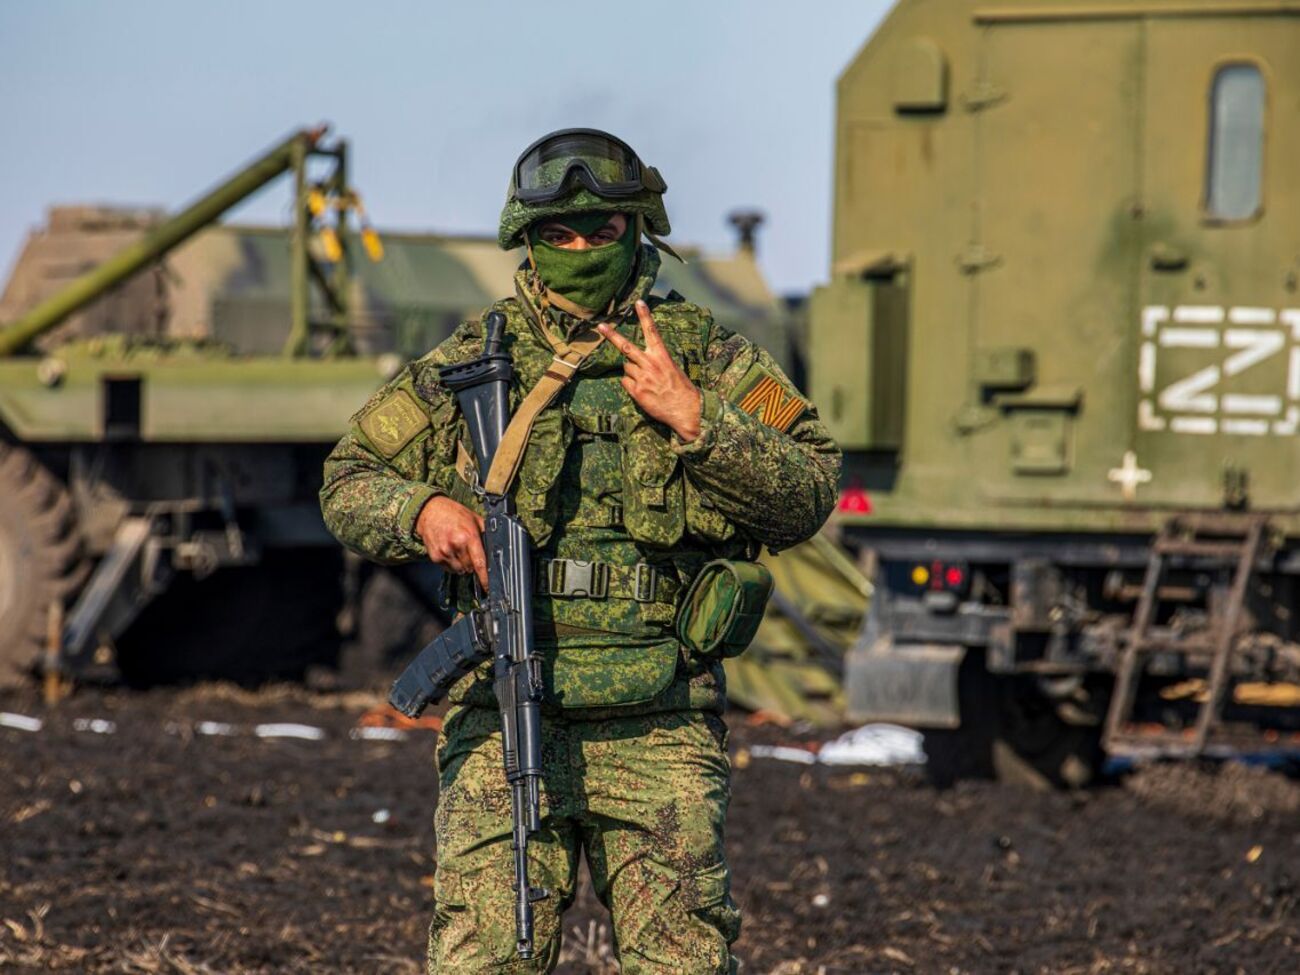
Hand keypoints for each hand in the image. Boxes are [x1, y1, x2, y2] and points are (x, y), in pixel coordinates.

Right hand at [415, 495, 487, 588]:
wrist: (430, 511)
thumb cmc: (453, 513)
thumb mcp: (474, 519)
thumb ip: (485, 534)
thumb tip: (494, 548)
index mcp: (468, 536)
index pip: (479, 562)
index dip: (485, 577)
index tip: (488, 586)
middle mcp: (456, 545)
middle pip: (470, 568)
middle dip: (473, 563)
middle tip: (469, 551)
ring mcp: (444, 552)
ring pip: (460, 570)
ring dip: (462, 565)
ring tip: (459, 550)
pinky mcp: (435, 557)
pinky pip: (449, 568)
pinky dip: (452, 564)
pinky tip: (450, 551)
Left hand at [598, 300, 702, 442]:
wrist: (686, 410)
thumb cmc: (681, 389)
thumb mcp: (673, 369)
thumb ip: (657, 361)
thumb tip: (641, 360)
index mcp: (662, 356)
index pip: (652, 331)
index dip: (644, 316)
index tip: (638, 303)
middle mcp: (650, 364)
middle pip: (626, 347)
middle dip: (612, 336)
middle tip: (601, 326)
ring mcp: (642, 378)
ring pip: (626, 367)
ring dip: (632, 371)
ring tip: (645, 380)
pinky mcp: (637, 391)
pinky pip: (625, 382)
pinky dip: (630, 384)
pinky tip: (642, 390)